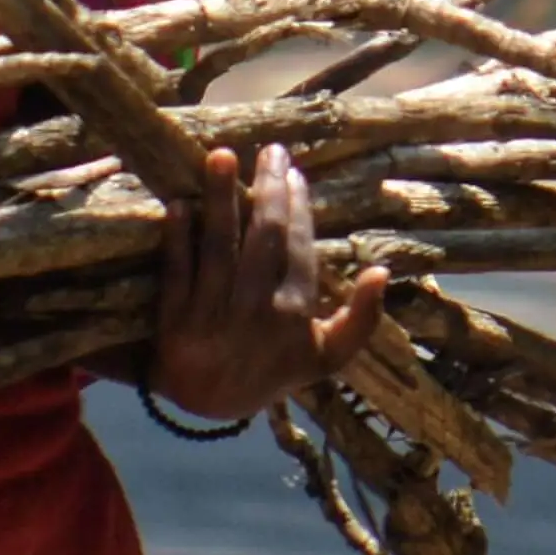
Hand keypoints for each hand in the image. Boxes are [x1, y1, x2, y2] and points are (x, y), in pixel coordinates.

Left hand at [144, 143, 388, 423]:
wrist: (209, 404)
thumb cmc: (274, 369)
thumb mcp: (327, 356)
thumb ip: (361, 320)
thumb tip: (382, 271)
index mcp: (295, 315)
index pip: (299, 249)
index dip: (297, 208)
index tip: (294, 172)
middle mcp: (255, 312)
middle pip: (263, 239)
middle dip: (267, 189)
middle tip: (269, 150)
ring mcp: (212, 315)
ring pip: (219, 248)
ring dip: (221, 199)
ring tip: (222, 156)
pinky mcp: (173, 320)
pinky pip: (177, 272)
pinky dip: (177, 238)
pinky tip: (179, 204)